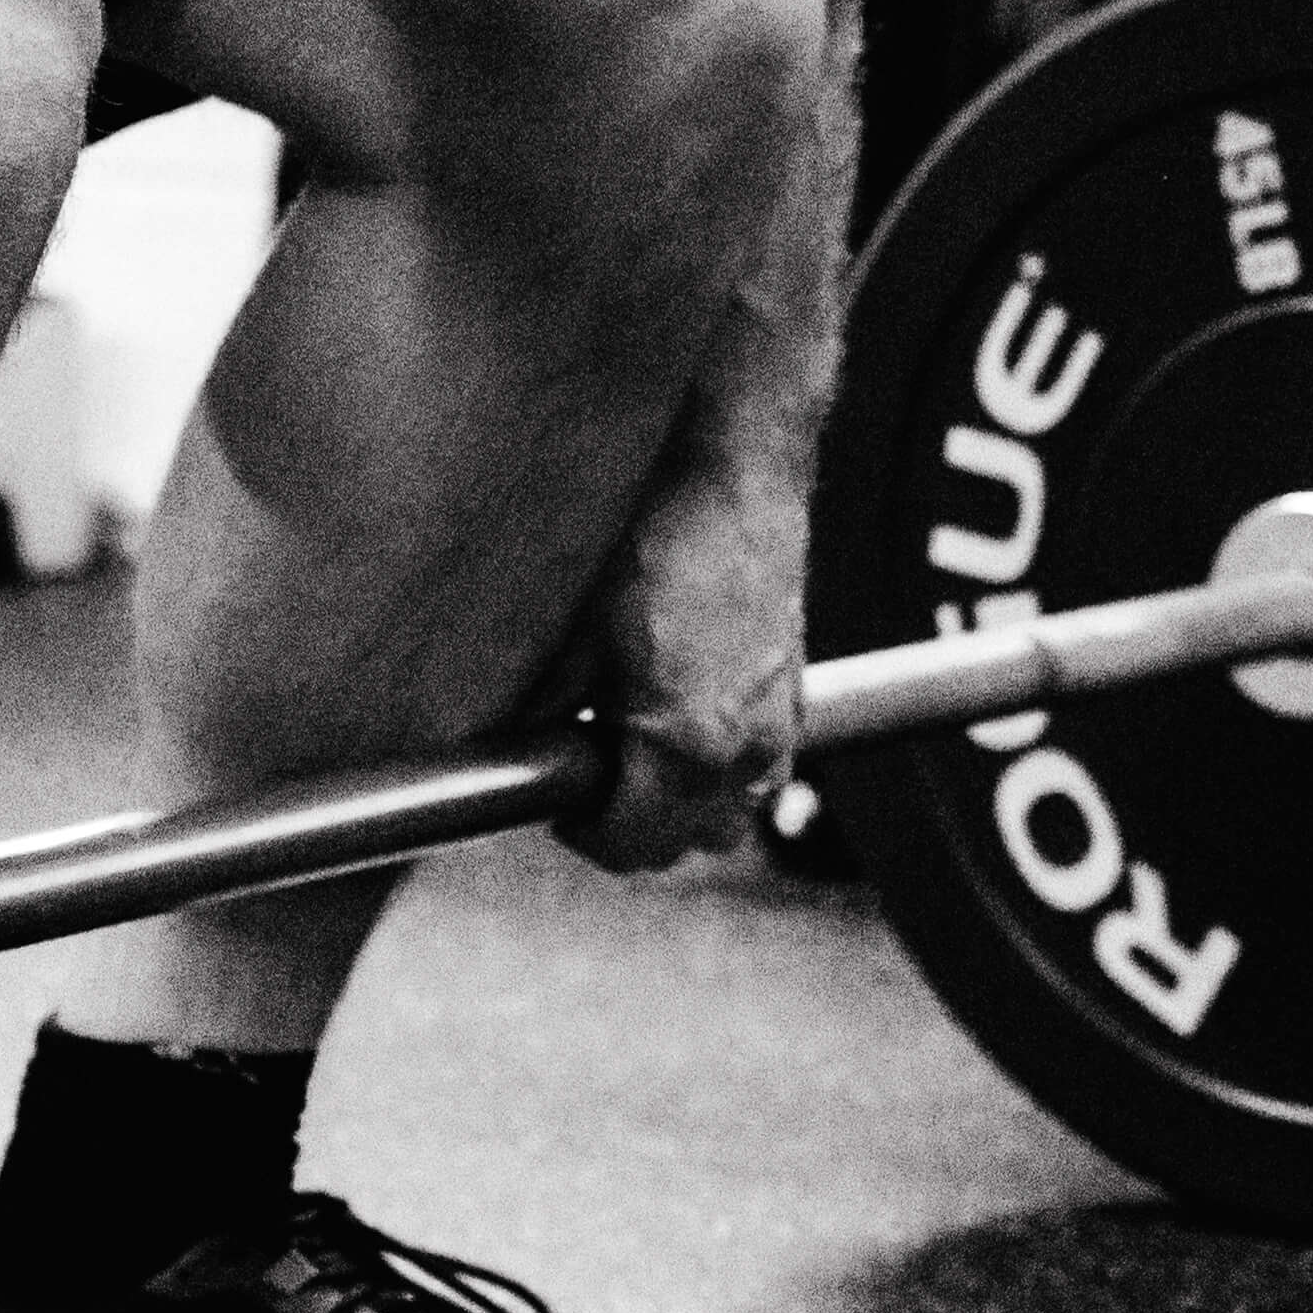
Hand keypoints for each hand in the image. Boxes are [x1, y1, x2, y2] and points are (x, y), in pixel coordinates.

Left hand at [553, 439, 807, 873]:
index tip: (559, 799)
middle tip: (590, 780)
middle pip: (688, 844)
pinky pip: (765, 771)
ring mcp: (781, 723)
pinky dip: (725, 771)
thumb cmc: (658, 536)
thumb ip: (546, 706)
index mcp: (686, 741)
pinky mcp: (797, 694)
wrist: (735, 469)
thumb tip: (515, 748)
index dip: (583, 833)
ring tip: (639, 756)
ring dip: (686, 807)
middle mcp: (746, 747)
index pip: (632, 842)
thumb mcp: (575, 627)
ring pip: (734, 816)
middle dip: (633, 829)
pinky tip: (686, 721)